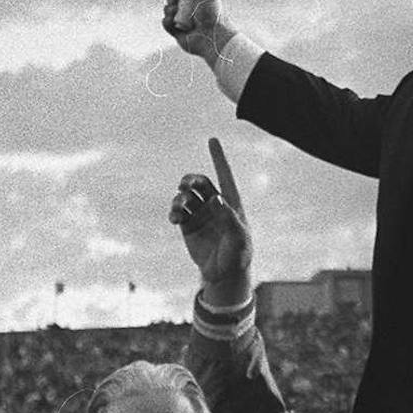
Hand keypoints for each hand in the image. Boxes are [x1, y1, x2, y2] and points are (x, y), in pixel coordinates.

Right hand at [162, 0, 236, 63]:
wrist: (214, 35)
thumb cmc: (213, 14)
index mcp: (198, 2)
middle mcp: (191, 13)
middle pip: (174, 2)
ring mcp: (184, 24)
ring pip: (169, 13)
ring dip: (168, 9)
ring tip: (174, 10)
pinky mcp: (179, 34)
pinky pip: (167, 25)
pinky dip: (166, 21)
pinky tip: (170, 19)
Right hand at [170, 138, 252, 304]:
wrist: (224, 274)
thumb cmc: (238, 254)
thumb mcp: (239, 238)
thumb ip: (229, 218)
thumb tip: (217, 199)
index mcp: (231, 203)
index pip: (225, 175)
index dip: (218, 157)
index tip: (212, 139)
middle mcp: (214, 205)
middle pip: (200, 183)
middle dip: (191, 180)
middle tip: (186, 186)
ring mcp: (200, 214)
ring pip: (186, 197)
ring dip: (180, 198)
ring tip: (179, 208)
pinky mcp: (188, 226)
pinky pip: (178, 213)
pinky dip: (174, 212)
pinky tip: (175, 218)